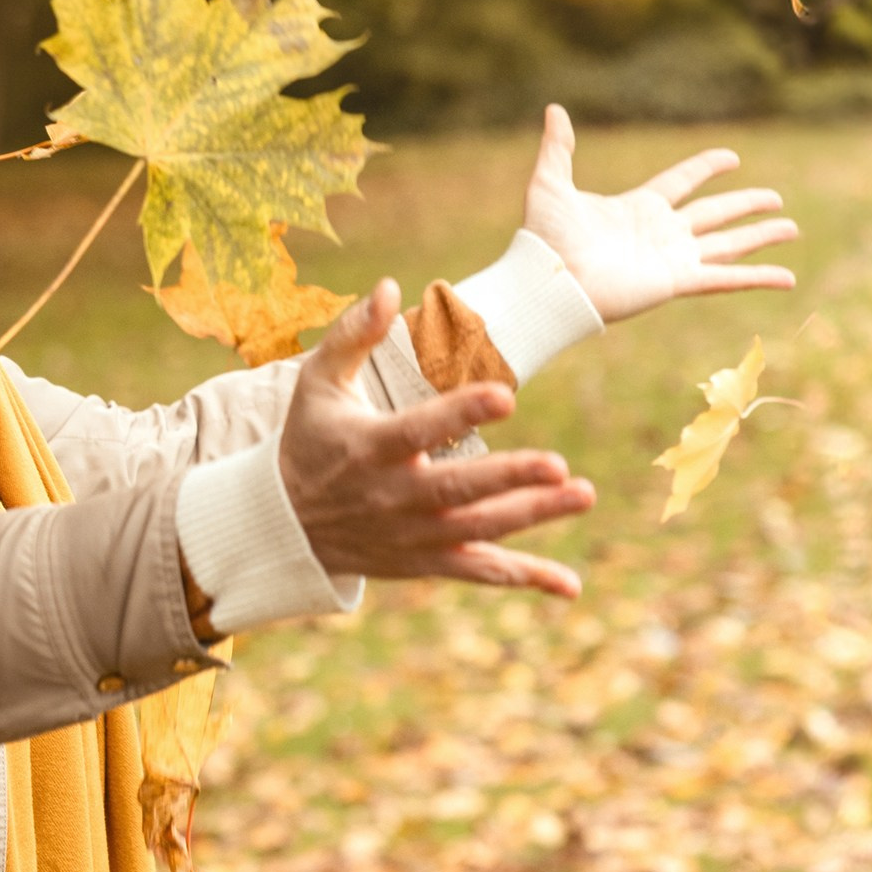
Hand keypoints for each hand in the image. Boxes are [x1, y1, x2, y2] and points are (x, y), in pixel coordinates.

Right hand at [274, 283, 594, 601]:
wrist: (287, 524)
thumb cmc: (310, 439)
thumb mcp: (318, 383)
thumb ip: (353, 334)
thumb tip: (388, 287)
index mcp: (369, 448)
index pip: (419, 430)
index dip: (461, 414)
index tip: (504, 395)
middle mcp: (393, 497)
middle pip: (458, 490)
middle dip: (509, 478)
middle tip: (559, 465)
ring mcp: (413, 536)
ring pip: (478, 530)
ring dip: (533, 516)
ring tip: (584, 494)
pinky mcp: (426, 562)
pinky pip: (480, 572)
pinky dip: (524, 577)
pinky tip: (570, 584)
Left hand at [518, 102, 796, 325]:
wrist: (549, 279)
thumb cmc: (546, 237)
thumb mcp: (550, 183)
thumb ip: (558, 148)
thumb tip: (554, 108)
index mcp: (639, 207)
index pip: (682, 181)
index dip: (707, 168)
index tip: (732, 157)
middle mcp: (662, 232)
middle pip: (715, 213)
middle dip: (746, 205)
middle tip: (777, 199)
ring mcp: (673, 258)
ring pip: (729, 243)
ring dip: (761, 236)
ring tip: (791, 228)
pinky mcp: (678, 281)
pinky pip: (726, 278)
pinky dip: (759, 278)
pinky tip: (787, 278)